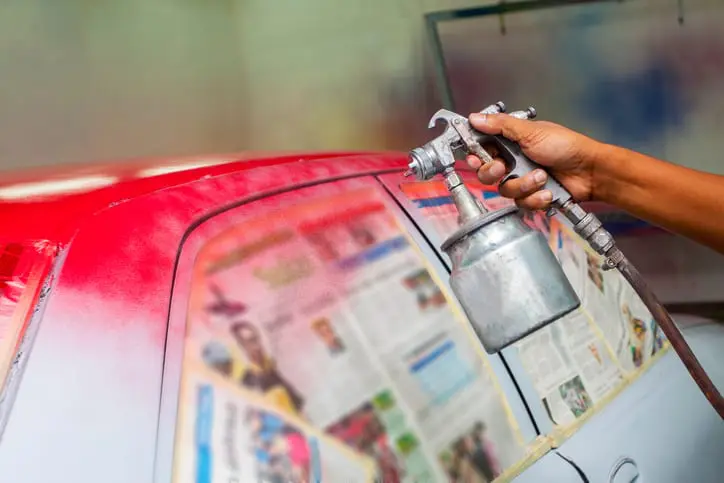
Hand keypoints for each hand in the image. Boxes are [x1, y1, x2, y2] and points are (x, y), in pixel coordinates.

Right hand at [466, 113, 602, 209]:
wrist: (590, 172)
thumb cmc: (567, 147)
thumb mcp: (531, 132)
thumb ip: (501, 126)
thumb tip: (476, 118)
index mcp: (511, 142)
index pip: (482, 148)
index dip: (475, 155)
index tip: (474, 157)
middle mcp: (514, 161)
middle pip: (486, 173)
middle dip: (493, 172)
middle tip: (502, 168)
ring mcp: (522, 179)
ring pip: (504, 190)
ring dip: (523, 184)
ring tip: (541, 177)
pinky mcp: (531, 196)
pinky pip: (520, 203)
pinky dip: (535, 198)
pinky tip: (547, 191)